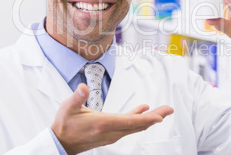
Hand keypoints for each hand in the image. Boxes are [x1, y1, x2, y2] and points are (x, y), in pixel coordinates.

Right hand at [51, 83, 173, 154]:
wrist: (61, 142)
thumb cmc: (64, 124)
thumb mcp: (68, 108)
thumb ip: (77, 97)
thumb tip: (82, 87)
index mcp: (103, 124)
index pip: (130, 121)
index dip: (147, 118)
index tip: (161, 116)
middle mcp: (111, 131)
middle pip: (138, 124)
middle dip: (155, 116)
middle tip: (169, 109)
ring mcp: (112, 134)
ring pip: (135, 126)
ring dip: (150, 118)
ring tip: (162, 111)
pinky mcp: (111, 133)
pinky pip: (129, 126)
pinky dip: (138, 118)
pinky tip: (143, 109)